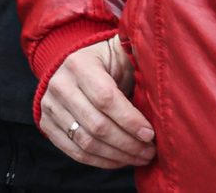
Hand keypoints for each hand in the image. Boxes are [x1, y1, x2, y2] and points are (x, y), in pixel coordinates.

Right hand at [39, 36, 153, 168]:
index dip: (130, 120)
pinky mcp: (46, 123)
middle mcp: (58, 84)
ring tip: (140, 157)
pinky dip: (101, 161)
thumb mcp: (121, 53)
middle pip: (96, 125)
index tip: (151, 134)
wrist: (73, 66)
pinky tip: (121, 159)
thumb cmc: (107, 63)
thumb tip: (169, 71)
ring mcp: (49, 105)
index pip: (104, 98)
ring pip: (86, 142)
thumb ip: (139, 59)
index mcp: (78, 64)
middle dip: (129, 144)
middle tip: (150, 151)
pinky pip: (75, 152)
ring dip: (118, 156)